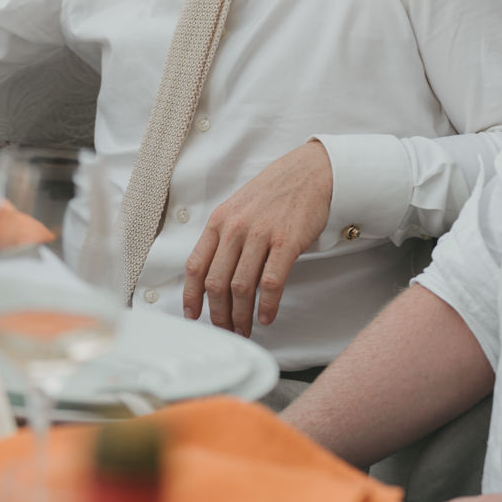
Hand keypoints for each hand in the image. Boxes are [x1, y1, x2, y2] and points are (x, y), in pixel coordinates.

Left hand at [182, 140, 332, 334]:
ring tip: (244, 329)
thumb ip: (224, 237)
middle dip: (218, 313)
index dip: (191, 295)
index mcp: (219, 222)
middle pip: (216, 283)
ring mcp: (260, 235)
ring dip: (241, 316)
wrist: (309, 172)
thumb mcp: (238, 208)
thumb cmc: (274, 192)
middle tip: (224, 329)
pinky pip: (271, 282)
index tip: (192, 314)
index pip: (195, 266)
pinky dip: (268, 305)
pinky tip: (267, 317)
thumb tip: (214, 273)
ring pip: (241, 287)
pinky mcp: (286, 242)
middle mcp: (235, 229)